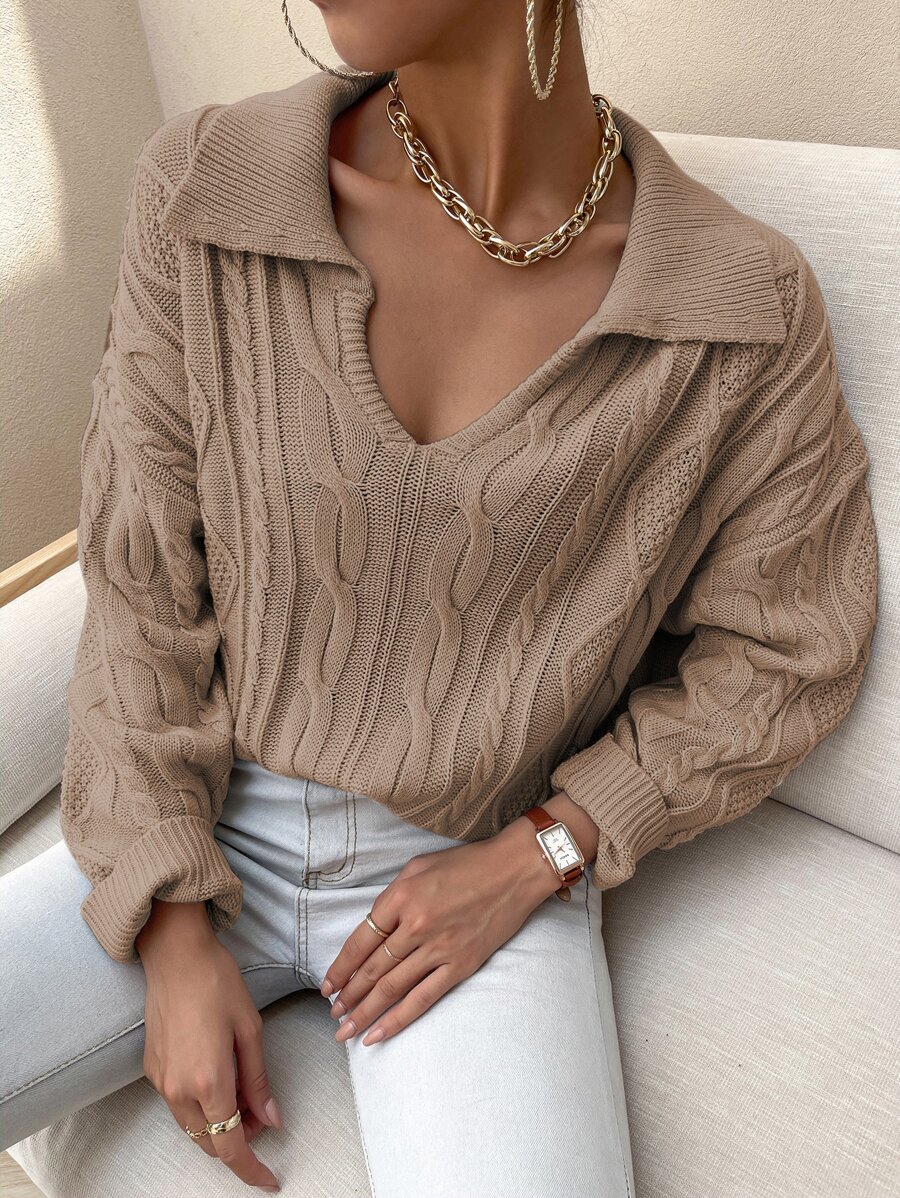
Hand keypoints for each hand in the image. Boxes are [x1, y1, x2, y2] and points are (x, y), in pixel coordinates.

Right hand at [137, 899, 282, 1191]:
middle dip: (238, 1140)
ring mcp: (161, 1081)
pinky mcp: (151, 1069)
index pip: (230, 1147)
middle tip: (263, 1115)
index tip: (270, 1180)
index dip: (251, 1169)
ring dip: (219, 1124)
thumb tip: (271, 1119)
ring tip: (245, 1093)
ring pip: (192, 1127)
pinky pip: (178, 1106)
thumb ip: (258, 1081)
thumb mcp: (250, 1029)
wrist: (176, 956)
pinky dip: (201, 1107)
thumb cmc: (218, 983)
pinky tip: (220, 1080)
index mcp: (208, 1081)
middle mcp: (179, 1090)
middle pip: (209, 1142)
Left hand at [319, 811, 569, 1047]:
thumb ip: (393, 897)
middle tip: (332, 1014)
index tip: (328, 985)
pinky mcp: (460, 965)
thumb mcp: (418, 866)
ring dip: (364, 1012)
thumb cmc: (467, 863)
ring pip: (391, 989)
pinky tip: (377, 1035)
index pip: (360, 941)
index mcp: (400, 897)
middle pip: (372, 969)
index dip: (341, 967)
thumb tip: (375, 926)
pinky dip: (397, 1020)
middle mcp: (415, 925)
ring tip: (344, 1030)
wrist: (514, 870)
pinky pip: (422, 999)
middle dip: (348, 996)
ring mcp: (438, 948)